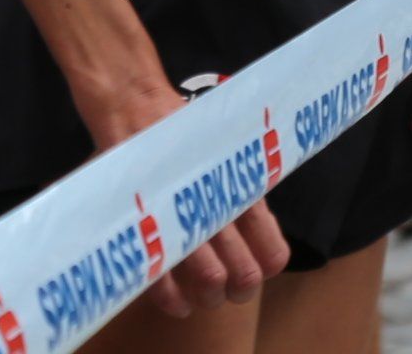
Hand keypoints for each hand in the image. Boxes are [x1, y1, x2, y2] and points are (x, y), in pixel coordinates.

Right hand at [79, 68, 286, 314]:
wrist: (138, 108)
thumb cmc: (182, 132)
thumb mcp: (225, 154)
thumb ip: (241, 188)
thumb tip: (252, 224)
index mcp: (246, 192)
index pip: (273, 252)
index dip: (265, 270)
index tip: (254, 270)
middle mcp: (222, 210)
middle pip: (244, 276)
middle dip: (236, 290)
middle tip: (224, 288)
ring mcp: (187, 218)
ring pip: (211, 281)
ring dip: (208, 296)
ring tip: (200, 295)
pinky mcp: (152, 224)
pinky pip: (164, 279)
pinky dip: (172, 298)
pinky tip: (178, 304)